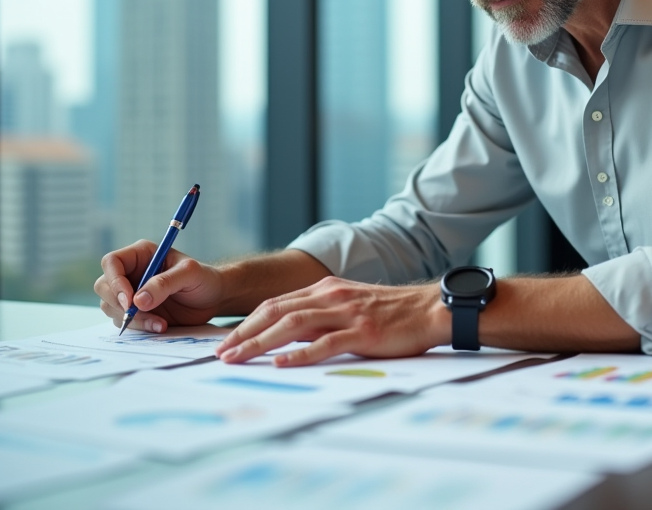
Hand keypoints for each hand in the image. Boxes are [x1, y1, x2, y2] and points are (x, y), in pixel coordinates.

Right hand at [94, 240, 227, 332]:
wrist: (214, 298)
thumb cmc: (203, 278)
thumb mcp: (189, 274)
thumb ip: (164, 283)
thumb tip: (137, 300)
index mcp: (141, 255)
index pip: (112, 262)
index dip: (114, 281)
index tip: (130, 300)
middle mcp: (131, 273)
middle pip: (103, 286)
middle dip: (118, 303)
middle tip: (136, 313)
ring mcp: (131, 294)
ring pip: (111, 307)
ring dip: (132, 319)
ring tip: (160, 323)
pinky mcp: (137, 313)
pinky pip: (125, 322)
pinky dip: (139, 327)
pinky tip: (160, 326)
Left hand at [215, 276, 448, 366]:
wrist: (430, 309)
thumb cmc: (392, 312)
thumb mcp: (350, 304)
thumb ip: (322, 314)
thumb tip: (288, 335)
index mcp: (326, 288)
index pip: (276, 303)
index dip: (247, 322)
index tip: (227, 340)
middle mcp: (331, 297)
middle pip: (276, 311)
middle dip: (244, 333)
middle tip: (221, 353)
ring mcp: (346, 314)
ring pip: (292, 325)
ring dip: (260, 342)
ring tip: (238, 357)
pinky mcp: (362, 333)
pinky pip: (325, 344)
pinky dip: (299, 354)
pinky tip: (280, 363)